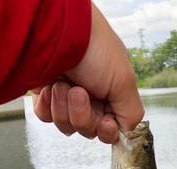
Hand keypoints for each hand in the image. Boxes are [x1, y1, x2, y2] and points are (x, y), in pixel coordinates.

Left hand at [31, 2, 143, 143]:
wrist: (58, 29)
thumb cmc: (95, 48)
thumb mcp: (124, 82)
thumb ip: (132, 113)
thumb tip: (128, 132)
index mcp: (111, 95)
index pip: (110, 129)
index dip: (106, 131)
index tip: (104, 122)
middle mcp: (90, 98)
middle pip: (88, 130)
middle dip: (83, 115)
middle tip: (79, 92)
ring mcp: (66, 97)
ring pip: (66, 126)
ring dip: (64, 107)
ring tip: (63, 84)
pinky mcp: (45, 96)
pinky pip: (46, 117)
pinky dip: (48, 105)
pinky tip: (49, 87)